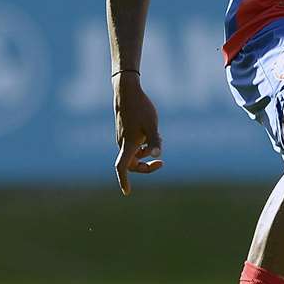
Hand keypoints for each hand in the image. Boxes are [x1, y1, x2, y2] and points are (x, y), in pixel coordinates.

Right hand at [113, 72, 163, 193]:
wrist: (127, 92)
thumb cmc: (141, 108)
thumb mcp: (152, 126)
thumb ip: (155, 142)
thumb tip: (158, 157)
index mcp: (128, 145)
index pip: (122, 168)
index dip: (123, 181)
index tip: (127, 192)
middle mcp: (123, 143)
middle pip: (131, 164)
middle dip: (146, 167)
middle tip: (162, 164)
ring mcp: (123, 137)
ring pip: (135, 153)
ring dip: (147, 152)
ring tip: (160, 138)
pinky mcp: (125, 131)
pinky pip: (135, 145)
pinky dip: (145, 144)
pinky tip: (155, 133)